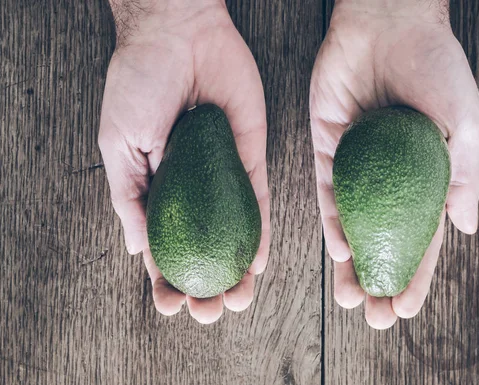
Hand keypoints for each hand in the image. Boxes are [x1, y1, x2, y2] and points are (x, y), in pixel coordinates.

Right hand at [98, 0, 269, 323]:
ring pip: (234, 234)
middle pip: (204, 248)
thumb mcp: (119, 146)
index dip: (167, 280)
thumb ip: (129, 198)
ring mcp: (222, 174)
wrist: (178, 35)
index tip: (172, 305)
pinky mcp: (250, 155)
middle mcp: (193, 187)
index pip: (164, 246)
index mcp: (157, 187)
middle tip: (209, 312)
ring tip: (237, 300)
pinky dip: (261, 233)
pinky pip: (259, 201)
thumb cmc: (139, 83)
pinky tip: (259, 263)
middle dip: (207, 285)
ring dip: (236, 271)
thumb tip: (136, 250)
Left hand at [310, 0, 478, 328]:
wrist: (391, 22)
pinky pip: (327, 192)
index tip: (405, 309)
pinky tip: (335, 251)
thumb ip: (465, 176)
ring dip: (351, 263)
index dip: (416, 275)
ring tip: (351, 298)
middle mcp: (389, 176)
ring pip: (352, 225)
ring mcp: (358, 165)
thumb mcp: (465, 123)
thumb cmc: (436, 65)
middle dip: (379, 280)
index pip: (421, 237)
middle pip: (383, 240)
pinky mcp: (328, 147)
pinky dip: (330, 222)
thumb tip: (465, 229)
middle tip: (373, 317)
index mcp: (426, 175)